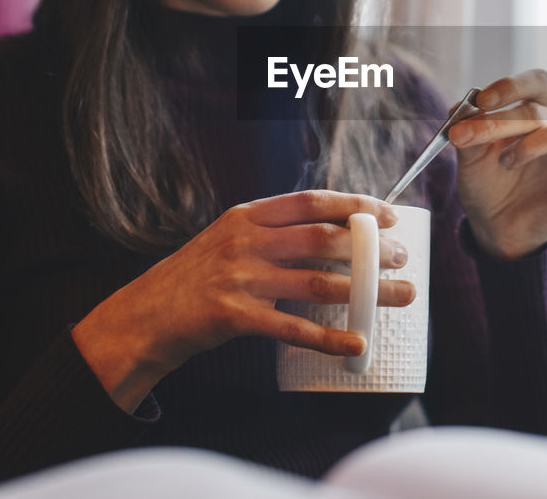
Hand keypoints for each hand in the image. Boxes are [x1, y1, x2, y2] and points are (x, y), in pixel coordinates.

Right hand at [73, 190, 414, 411]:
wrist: (144, 316)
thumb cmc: (196, 277)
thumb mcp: (228, 238)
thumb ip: (272, 231)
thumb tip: (333, 229)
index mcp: (247, 215)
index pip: (311, 201)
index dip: (354, 205)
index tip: (388, 214)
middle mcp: (245, 241)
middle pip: (323, 239)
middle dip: (370, 249)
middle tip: (402, 257)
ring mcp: (239, 278)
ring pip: (318, 283)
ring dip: (366, 291)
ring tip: (400, 296)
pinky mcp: (233, 316)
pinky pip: (293, 328)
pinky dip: (330, 337)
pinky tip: (357, 343)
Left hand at [447, 70, 546, 258]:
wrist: (494, 226)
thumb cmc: (488, 184)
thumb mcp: (469, 157)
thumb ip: (467, 131)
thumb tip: (460, 108)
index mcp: (535, 110)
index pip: (535, 81)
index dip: (510, 85)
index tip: (480, 100)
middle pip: (539, 108)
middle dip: (500, 121)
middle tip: (468, 137)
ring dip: (531, 143)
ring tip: (506, 162)